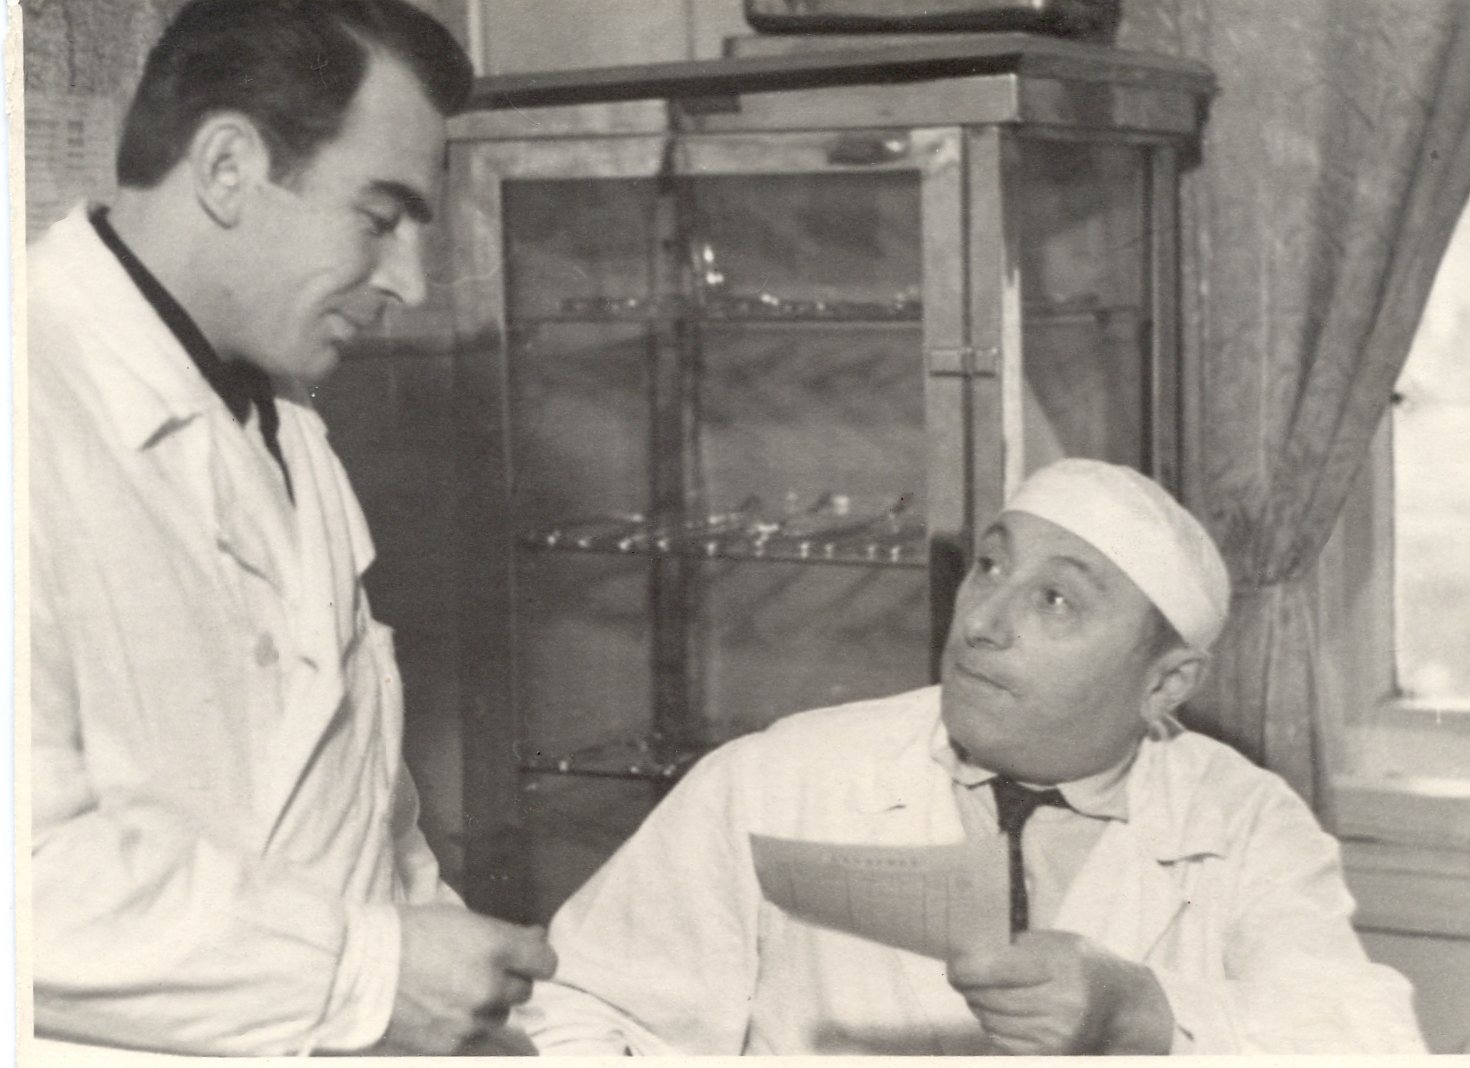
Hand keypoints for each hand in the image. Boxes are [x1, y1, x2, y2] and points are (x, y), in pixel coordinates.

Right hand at [379, 904, 556, 1054]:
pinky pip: (476, 1038)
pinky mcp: (453, 1044)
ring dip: (486, 1008)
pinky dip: (466, 1028)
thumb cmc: (405, 933)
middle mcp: (491, 985)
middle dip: (507, 983)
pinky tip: (443, 1013)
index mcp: (496, 947)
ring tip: (453, 993)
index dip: (536, 960)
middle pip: (523, 991)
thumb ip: (501, 934)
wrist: (356, 968)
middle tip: (478, 973)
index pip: (546, 963)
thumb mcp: (458, 920)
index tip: (526, 960)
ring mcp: (472, 1019)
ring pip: (500, 1017)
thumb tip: (536, 937)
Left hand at [947, 929, 1172, 1054]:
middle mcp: (1060, 1004)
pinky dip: (993, 1025)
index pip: (990, 968)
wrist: (1121, 1007)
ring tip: (989, 991)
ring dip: (980, 1005)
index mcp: (1058, 966)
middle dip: (968, 985)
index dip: (962, 967)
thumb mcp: (1055, 942)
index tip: (953, 964)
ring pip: (989, 1020)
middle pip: (986, 996)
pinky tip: (1005, 1012)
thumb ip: (1013, 947)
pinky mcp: (1051, 1054)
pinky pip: (1000, 1040)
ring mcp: (1056, 1034)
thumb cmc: (1082, 965)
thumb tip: (966, 954)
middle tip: (966, 974)